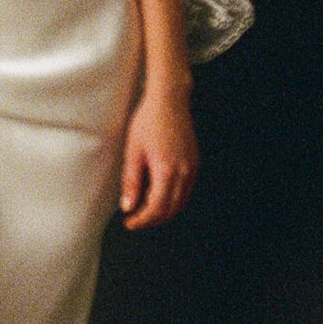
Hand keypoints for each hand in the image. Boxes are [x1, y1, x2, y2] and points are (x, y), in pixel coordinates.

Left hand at [120, 78, 197, 227]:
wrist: (169, 101)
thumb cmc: (148, 121)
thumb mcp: (133, 152)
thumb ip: (131, 182)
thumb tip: (128, 207)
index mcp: (166, 170)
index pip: (156, 208)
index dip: (142, 220)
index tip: (129, 223)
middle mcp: (184, 172)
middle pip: (171, 209)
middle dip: (152, 219)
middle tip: (135, 220)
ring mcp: (192, 168)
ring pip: (180, 202)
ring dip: (163, 211)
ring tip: (144, 210)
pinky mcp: (194, 163)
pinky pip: (185, 190)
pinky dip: (173, 199)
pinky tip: (158, 195)